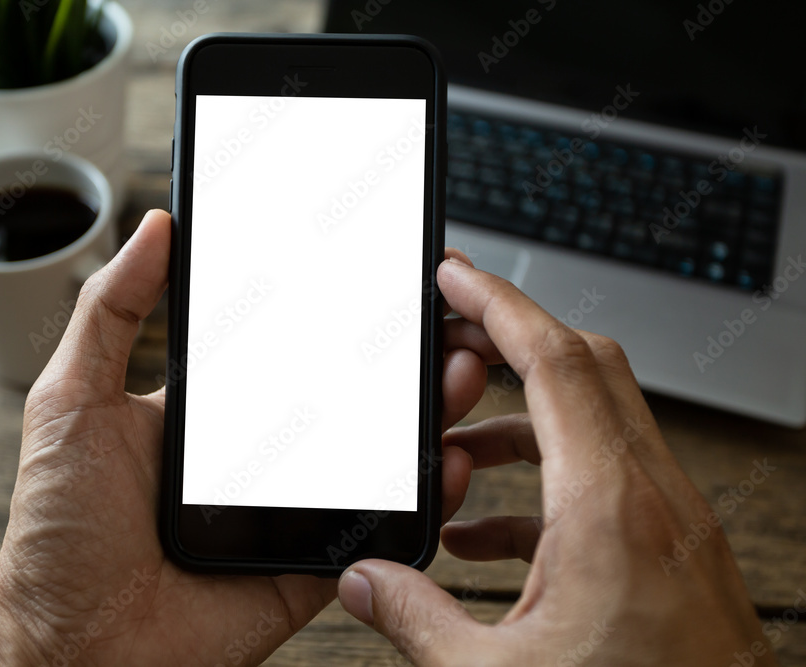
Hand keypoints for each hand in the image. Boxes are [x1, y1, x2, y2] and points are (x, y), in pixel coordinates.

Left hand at [0, 211, 484, 665]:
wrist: (70, 648)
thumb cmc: (56, 531)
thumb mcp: (71, 400)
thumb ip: (109, 312)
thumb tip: (156, 228)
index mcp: (208, 414)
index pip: (286, 349)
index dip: (336, 313)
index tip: (381, 273)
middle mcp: (254, 459)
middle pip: (345, 399)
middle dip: (398, 360)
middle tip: (440, 319)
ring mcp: (286, 513)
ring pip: (374, 458)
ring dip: (423, 416)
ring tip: (456, 370)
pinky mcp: (307, 569)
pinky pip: (375, 532)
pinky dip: (419, 501)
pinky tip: (449, 461)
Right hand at [337, 254, 776, 665]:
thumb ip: (418, 621)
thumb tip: (363, 581)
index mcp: (609, 509)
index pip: (554, 362)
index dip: (498, 304)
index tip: (456, 276)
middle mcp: (653, 497)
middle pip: (584, 366)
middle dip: (510, 338)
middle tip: (451, 336)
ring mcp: (673, 519)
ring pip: (597, 418)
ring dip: (522, 416)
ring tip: (456, 446)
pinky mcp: (675, 547)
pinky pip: (607, 478)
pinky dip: (546, 477)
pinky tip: (492, 532)